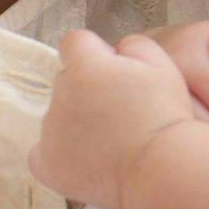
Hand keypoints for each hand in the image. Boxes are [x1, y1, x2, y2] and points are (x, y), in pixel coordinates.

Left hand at [30, 31, 196, 208]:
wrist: (160, 165)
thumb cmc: (165, 112)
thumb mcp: (161, 63)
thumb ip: (132, 44)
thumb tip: (115, 49)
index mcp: (85, 66)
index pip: (74, 42)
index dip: (95, 51)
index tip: (113, 68)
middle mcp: (60, 94)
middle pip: (67, 80)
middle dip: (88, 86)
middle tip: (120, 107)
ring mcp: (49, 131)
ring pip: (59, 114)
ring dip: (78, 118)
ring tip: (112, 137)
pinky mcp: (45, 164)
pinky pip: (43, 150)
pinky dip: (60, 151)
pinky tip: (86, 155)